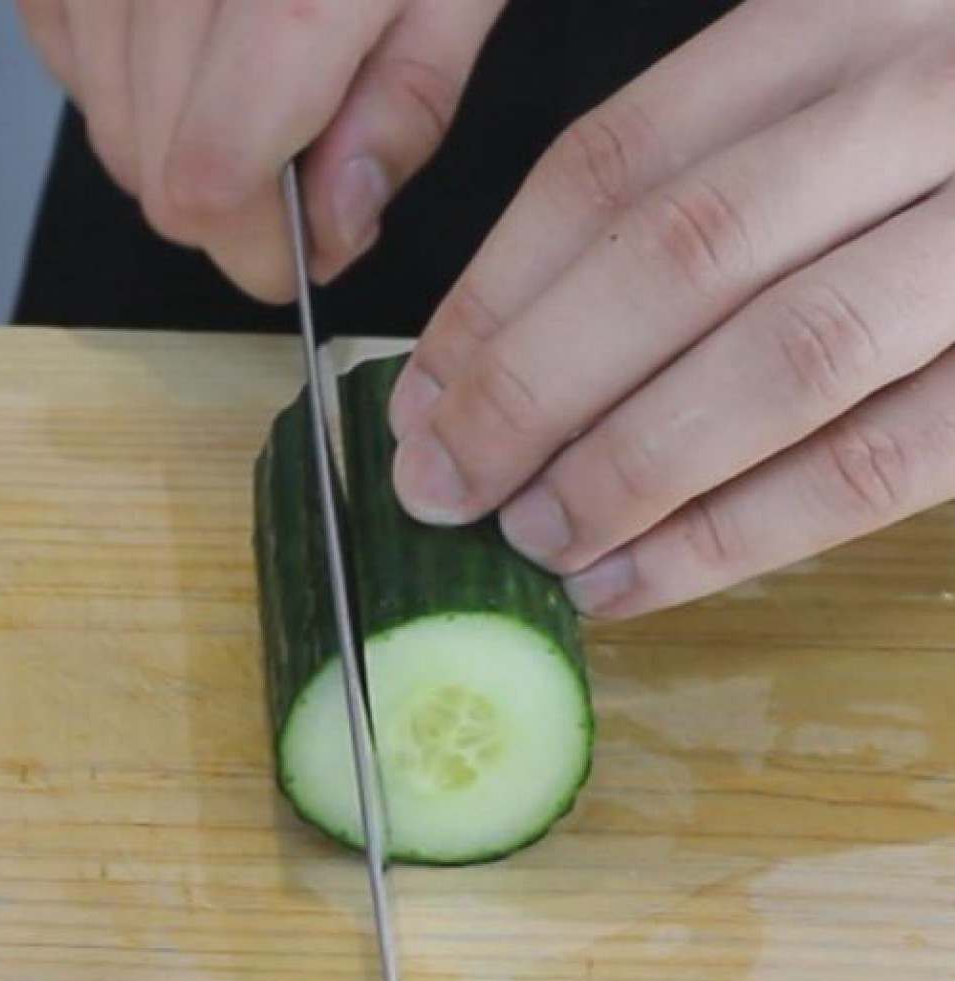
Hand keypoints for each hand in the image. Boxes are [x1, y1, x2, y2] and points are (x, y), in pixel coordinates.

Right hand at [16, 0, 504, 299]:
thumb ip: (400, 109)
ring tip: (250, 110)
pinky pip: (63, 41)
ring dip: (178, 150)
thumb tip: (334, 228)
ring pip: (103, 119)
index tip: (295, 262)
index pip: (211, 183)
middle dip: (228, 214)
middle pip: (150, 167)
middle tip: (290, 190)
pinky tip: (186, 56)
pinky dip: (122, 80)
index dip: (255, 254)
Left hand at [390, 0, 954, 619]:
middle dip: (532, 392)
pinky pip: (874, 464)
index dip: (493, 298)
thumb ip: (680, 204)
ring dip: (625, 472)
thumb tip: (484, 365)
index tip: (420, 401)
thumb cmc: (929, 157)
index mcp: (835, 20)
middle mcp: (920, 101)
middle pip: (678, 257)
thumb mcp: (821, 119)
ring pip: (778, 359)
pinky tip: (633, 581)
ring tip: (532, 542)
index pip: (612, 165)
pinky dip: (734, 537)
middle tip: (441, 489)